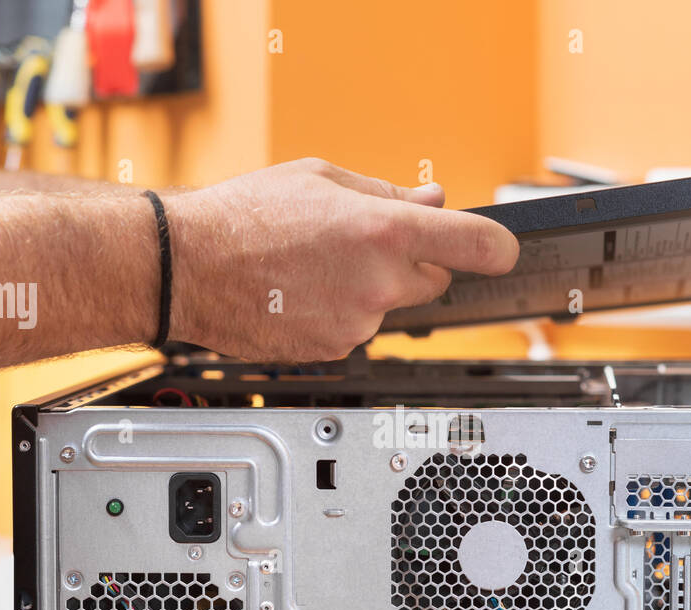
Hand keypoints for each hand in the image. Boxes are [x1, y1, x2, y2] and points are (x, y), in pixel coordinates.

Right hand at [163, 158, 518, 360]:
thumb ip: (387, 194)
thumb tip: (432, 199)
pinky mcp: (335, 349)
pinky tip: (301, 292)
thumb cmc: (243, 217)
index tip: (504, 250)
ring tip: (314, 266)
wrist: (186, 268)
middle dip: (413, 263)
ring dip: (369, 288)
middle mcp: (379, 282)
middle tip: (363, 245)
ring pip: (390, 306)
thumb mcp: (321, 179)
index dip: (499, 248)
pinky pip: (357, 329)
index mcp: (384, 231)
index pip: (477, 246)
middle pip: (435, 281)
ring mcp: (358, 322)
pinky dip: (340, 313)